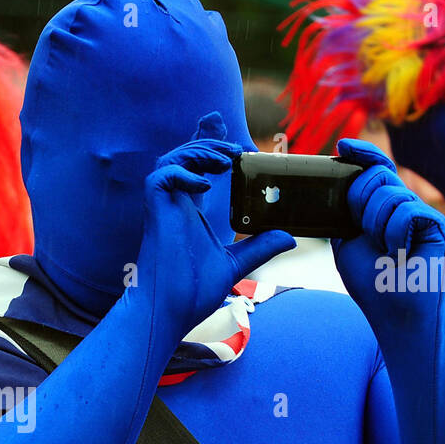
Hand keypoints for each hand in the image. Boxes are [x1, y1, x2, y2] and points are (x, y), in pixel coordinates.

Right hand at [137, 112, 293, 337]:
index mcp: (190, 212)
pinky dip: (183, 173)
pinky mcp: (155, 213)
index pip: (197, 169)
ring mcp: (164, 208)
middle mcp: (175, 205)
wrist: (168, 312)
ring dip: (200, 152)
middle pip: (184, 156)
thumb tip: (289, 237)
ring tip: (227, 160)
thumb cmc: (192, 293)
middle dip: (207, 141)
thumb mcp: (235, 264)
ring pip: (173, 159)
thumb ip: (259, 246)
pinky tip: (206, 185)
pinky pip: (161, 177)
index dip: (208, 145)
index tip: (226, 130)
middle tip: (236, 147)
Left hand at [331, 138, 444, 327]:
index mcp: (379, 206)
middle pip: (377, 175)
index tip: (342, 147)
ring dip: (376, 226)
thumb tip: (334, 183)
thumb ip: (342, 213)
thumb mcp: (345, 242)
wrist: (394, 310)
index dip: (361, 153)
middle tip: (366, 234)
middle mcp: (401, 204)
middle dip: (361, 203)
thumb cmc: (370, 280)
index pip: (374, 167)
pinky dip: (394, 235)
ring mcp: (419, 211)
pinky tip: (399, 253)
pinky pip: (407, 210)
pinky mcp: (435, 222)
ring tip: (385, 251)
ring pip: (389, 194)